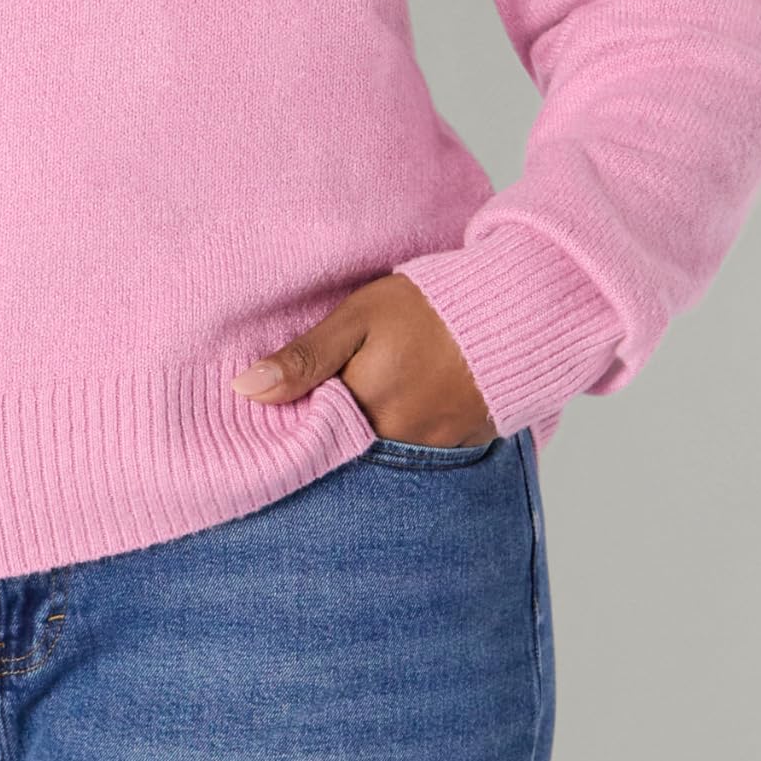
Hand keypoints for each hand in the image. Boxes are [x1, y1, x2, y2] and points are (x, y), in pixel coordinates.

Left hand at [231, 273, 499, 448]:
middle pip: (347, 451)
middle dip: (332, 432)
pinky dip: (408, 434)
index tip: (283, 409)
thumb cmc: (430, 306)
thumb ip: (303, 358)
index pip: (310, 438)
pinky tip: (408, 404)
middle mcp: (398, 442)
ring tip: (373, 398)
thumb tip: (244, 390)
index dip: (294, 423)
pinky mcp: (465, 445)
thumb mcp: (357, 319)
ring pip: (383, 454)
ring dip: (370, 434)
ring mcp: (435, 448)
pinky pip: (423, 451)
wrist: (516, 308)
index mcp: (363, 411)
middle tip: (333, 397)